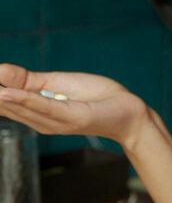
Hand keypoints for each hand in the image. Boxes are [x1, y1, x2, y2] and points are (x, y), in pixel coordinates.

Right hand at [0, 64, 148, 149]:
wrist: (127, 112)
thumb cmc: (96, 97)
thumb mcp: (55, 84)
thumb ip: (26, 80)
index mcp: (34, 111)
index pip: (0, 100)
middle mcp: (40, 120)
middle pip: (3, 106)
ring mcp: (55, 122)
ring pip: (19, 107)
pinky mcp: (71, 118)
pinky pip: (44, 108)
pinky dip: (24, 99)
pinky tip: (7, 93)